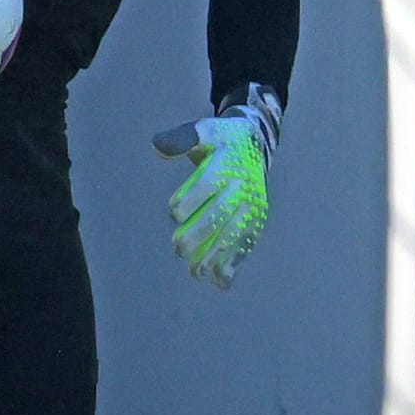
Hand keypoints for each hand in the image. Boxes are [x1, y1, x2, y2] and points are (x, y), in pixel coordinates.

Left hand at [152, 83, 280, 289]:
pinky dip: (234, 264)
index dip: (187, 202)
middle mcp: (244, 186)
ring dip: (215, 257)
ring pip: (234, 234)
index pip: (207, 185)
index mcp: (229, 163)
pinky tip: (221, 282)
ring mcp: (253, 205)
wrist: (255, 144)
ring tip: (195, 273)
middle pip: (220, 215)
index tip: (175, 211)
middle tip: (178, 249)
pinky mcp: (257, 219)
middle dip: (197, 236)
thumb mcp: (202, 132)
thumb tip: (157, 147)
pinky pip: (247, 243)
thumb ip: (180, 138)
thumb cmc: (220, 141)